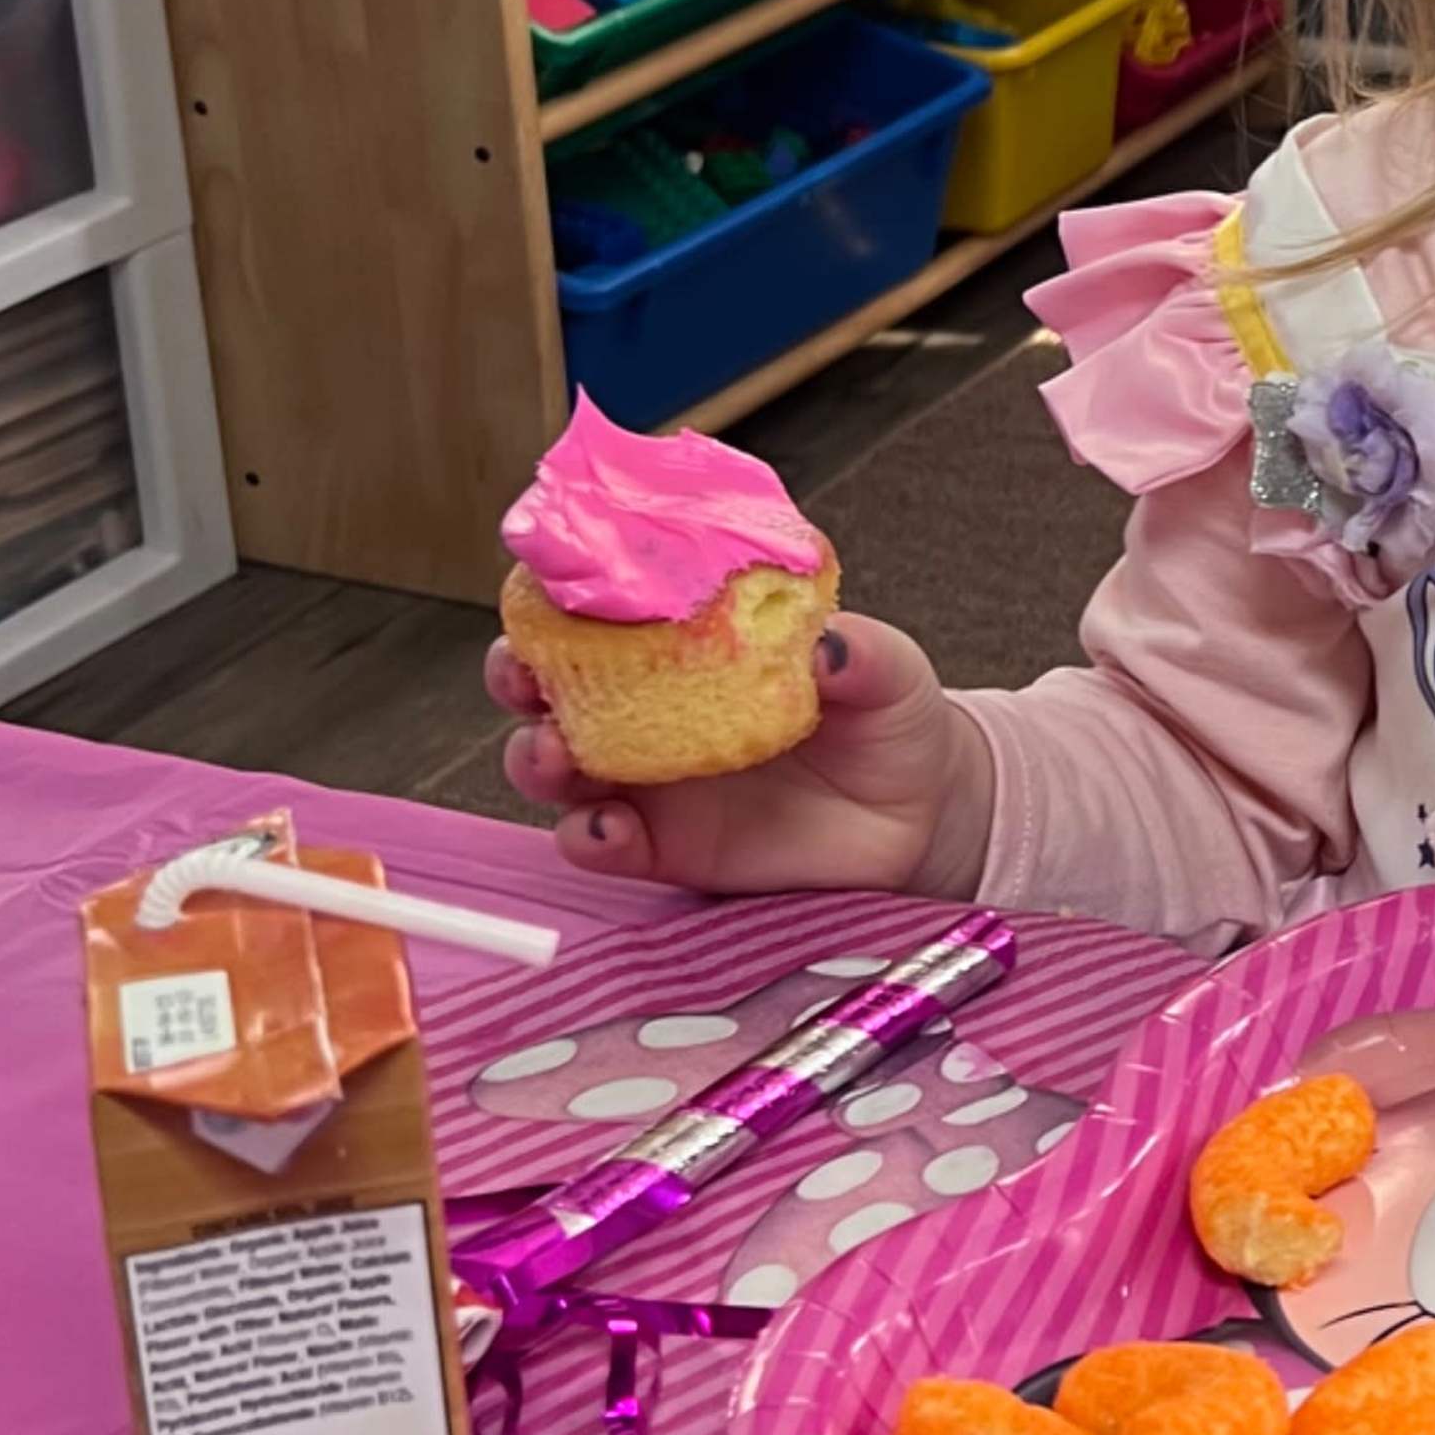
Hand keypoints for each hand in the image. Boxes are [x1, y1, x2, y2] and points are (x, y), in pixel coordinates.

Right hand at [489, 609, 994, 899]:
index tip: (538, 585)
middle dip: (516, 675)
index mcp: (685, 643)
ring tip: (554, 753)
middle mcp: (649, 707)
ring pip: (558, 767)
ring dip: (537, 757)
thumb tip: (826, 645)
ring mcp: (651, 781)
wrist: (917, 813)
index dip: (557, 597)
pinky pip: (604, 844)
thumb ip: (859, 653)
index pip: (600, 610)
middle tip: (523, 674)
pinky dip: (590, 838)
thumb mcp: (886, 669)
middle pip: (549, 686)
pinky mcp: (666, 848)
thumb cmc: (887, 716)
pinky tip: (605, 829)